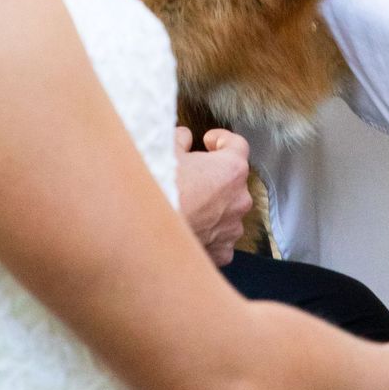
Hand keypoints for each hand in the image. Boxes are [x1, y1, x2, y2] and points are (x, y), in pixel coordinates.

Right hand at [174, 127, 251, 266]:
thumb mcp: (167, 150)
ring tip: (190, 204)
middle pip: (233, 181)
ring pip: (228, 211)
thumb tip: (184, 138)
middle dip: (215, 176)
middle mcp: (240, 198)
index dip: (222, 140)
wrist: (149, 231)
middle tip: (193, 174)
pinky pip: (219, 238)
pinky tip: (191, 228)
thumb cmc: (161, 188)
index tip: (209, 141)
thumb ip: (181, 139)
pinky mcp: (222, 251)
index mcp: (232, 169)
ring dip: (214, 206)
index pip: (238, 145)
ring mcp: (233, 227)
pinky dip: (208, 233)